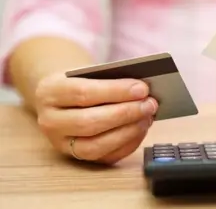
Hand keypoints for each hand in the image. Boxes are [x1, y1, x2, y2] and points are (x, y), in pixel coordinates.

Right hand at [35, 73, 157, 163]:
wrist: (64, 98)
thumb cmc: (83, 82)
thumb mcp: (88, 73)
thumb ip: (111, 80)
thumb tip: (143, 90)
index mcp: (49, 92)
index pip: (83, 93)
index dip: (116, 92)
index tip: (142, 89)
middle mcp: (50, 121)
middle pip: (90, 122)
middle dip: (126, 113)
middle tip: (150, 104)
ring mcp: (62, 144)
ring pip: (96, 145)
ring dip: (128, 131)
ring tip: (148, 116)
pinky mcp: (77, 158)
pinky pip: (105, 157)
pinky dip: (128, 143)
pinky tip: (141, 129)